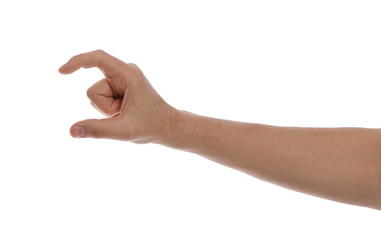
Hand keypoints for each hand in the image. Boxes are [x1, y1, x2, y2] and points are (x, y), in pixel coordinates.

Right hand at [59, 50, 175, 143]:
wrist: (166, 127)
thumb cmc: (151, 127)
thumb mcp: (124, 131)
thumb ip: (97, 130)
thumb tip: (72, 131)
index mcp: (129, 75)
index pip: (98, 59)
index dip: (78, 62)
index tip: (62, 72)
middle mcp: (125, 72)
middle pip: (94, 89)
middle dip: (103, 107)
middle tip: (124, 114)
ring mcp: (122, 79)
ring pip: (96, 96)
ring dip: (107, 109)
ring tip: (126, 113)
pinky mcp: (120, 85)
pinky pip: (102, 98)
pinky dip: (109, 109)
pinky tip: (124, 111)